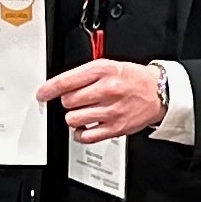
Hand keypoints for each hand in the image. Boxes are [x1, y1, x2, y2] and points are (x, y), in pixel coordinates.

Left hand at [39, 57, 166, 142]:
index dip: (49, 89)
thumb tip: (61, 85)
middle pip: (68, 101)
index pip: (66, 81)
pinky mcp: (115, 128)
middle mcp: (106, 90)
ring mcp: (111, 110)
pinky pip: (86, 136)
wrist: (158, 92)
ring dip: (74, 117)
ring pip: (73, 119)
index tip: (42, 93)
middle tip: (76, 100)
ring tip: (83, 112)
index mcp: (102, 70)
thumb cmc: (133, 78)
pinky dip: (81, 133)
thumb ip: (85, 74)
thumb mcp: (109, 65)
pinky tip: (86, 127)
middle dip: (68, 101)